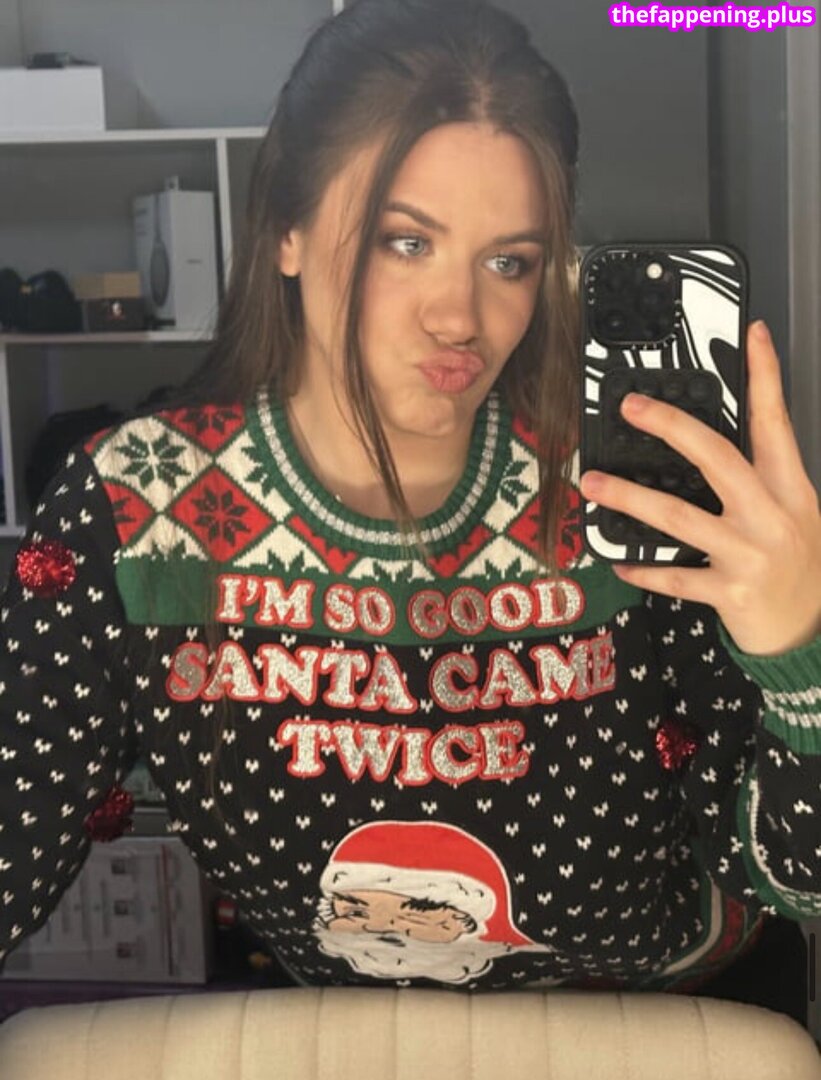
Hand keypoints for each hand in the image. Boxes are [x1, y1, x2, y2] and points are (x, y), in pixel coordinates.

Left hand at [579, 320, 820, 655]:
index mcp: (789, 488)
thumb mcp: (793, 510)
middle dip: (670, 427)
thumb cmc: (796, 563)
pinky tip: (617, 561)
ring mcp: (750, 554)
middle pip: (717, 457)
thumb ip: (761, 476)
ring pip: (680, 516)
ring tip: (594, 484)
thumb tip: (708, 440)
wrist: (809, 629)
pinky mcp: (730, 592)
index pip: (776, 422)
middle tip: (630, 407)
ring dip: (630, 497)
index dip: (765, 375)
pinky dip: (643, 568)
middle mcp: (771, 515)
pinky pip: (675, 575)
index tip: (752, 334)